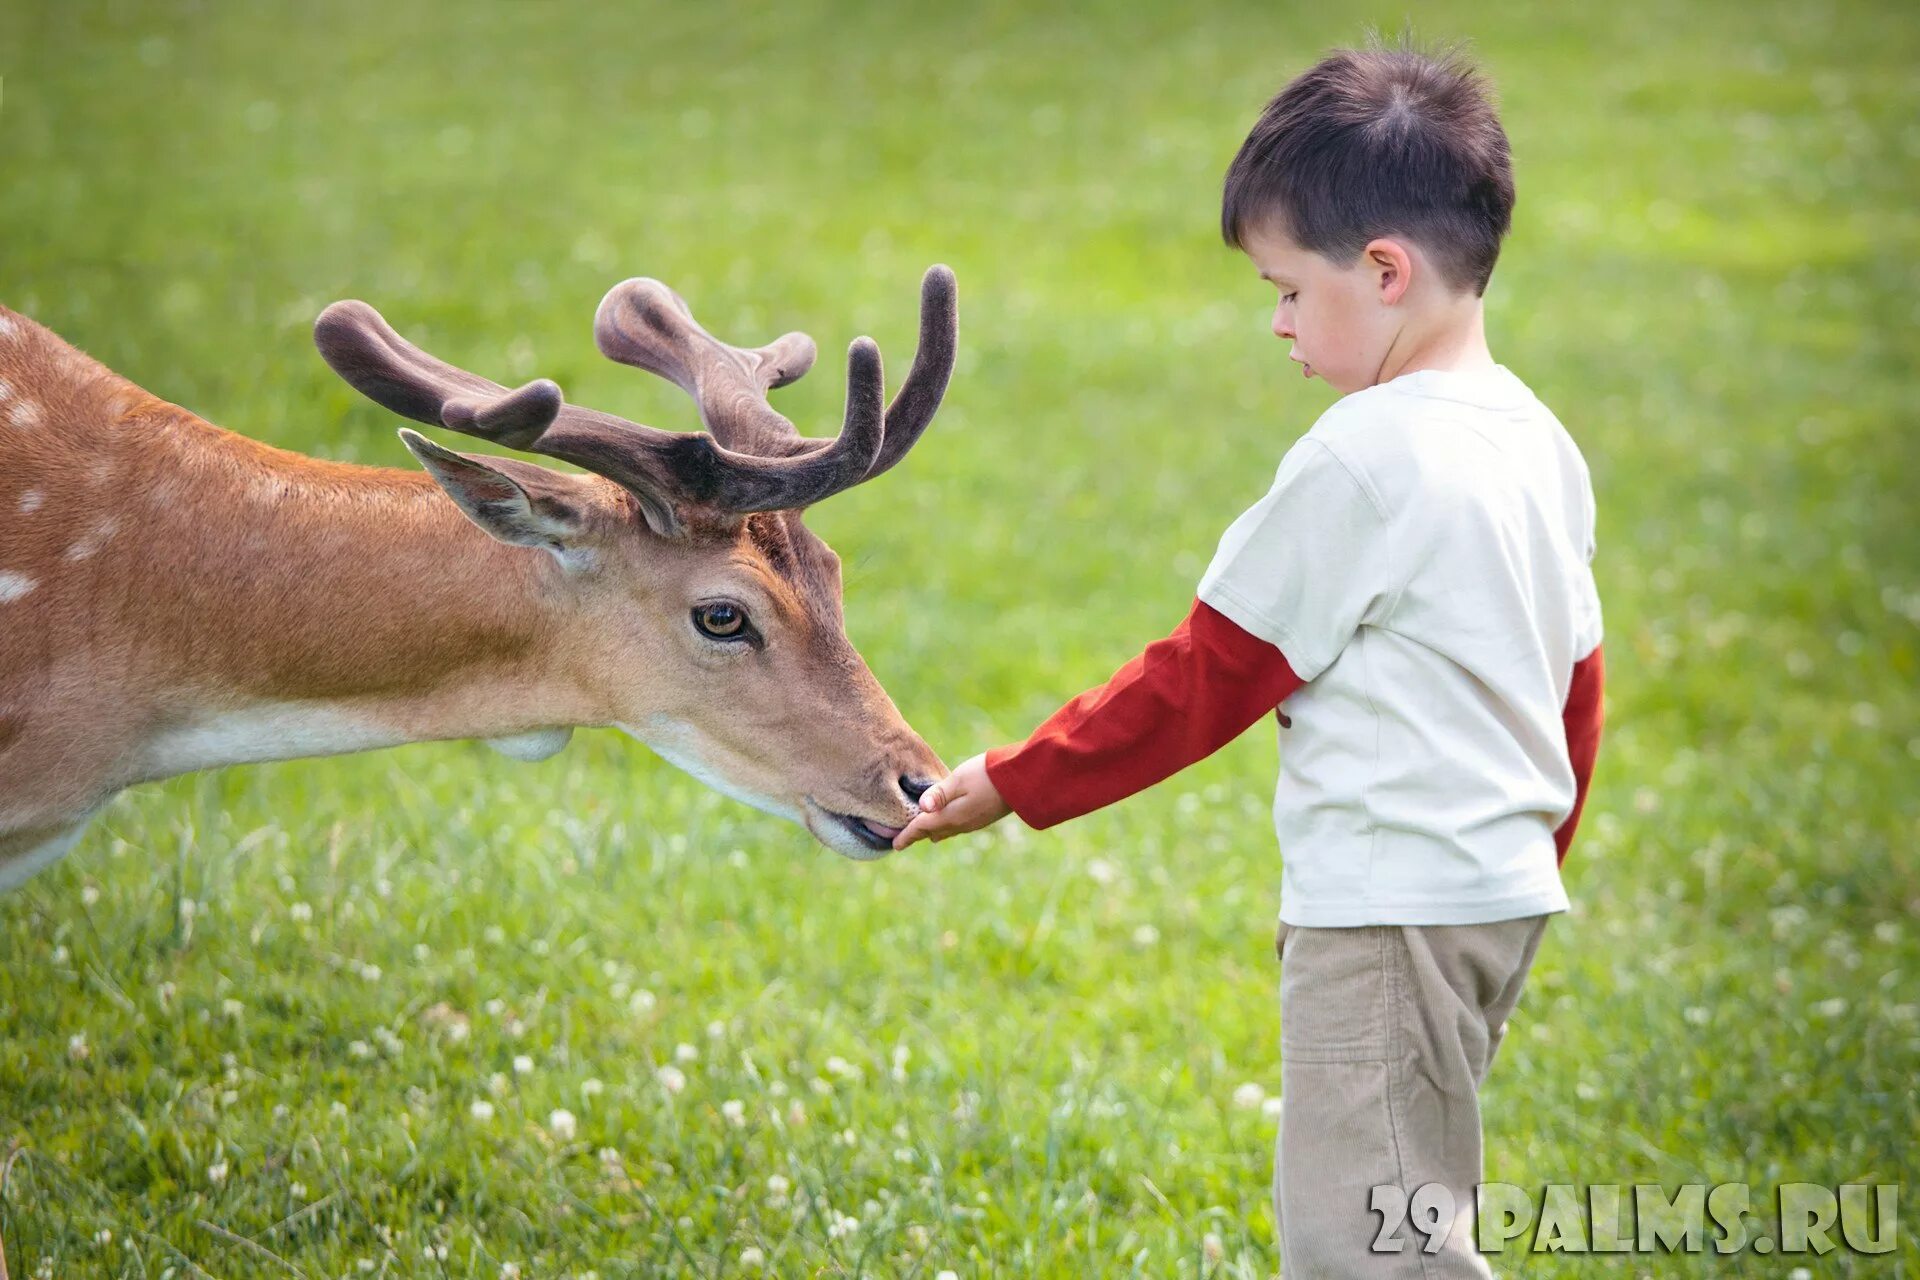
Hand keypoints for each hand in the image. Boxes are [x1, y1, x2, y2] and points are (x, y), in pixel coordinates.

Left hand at [891, 753, 1010, 849]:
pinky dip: (945, 826)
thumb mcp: (959, 779)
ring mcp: (973, 823)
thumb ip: (939, 793)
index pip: (922, 828)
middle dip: (917, 834)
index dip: (906, 835)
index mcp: (951, 816)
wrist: (1021, 780)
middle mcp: (960, 824)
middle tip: (904, 836)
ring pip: (945, 831)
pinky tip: (945, 819)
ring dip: (932, 830)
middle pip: (932, 832)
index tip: (895, 845)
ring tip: (921, 829)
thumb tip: (921, 808)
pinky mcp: (982, 818)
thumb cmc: (987, 775)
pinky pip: (957, 827)